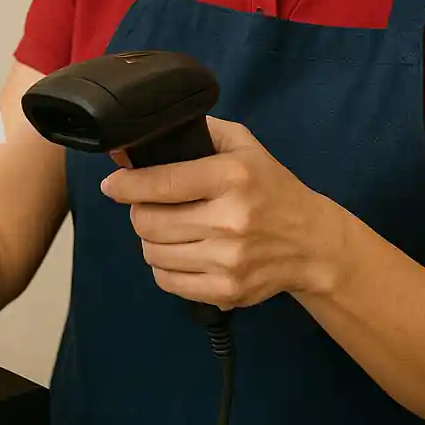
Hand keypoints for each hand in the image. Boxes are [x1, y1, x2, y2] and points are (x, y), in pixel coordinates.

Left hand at [100, 118, 340, 308]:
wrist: (312, 243)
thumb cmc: (270, 186)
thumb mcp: (241, 145)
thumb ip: (193, 133)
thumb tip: (134, 145)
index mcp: (232, 176)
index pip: (161, 182)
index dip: (126, 184)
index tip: (112, 184)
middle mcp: (230, 220)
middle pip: (148, 221)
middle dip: (139, 210)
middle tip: (150, 204)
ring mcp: (228, 261)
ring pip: (152, 252)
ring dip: (150, 238)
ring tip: (166, 227)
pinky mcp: (226, 291)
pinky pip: (167, 281)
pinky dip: (163, 266)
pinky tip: (179, 251)